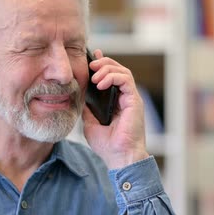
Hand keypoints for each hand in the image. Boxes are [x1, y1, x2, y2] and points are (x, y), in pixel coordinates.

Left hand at [82, 49, 149, 169]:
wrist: (119, 157)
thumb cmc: (107, 145)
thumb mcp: (90, 123)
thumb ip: (88, 108)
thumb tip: (79, 96)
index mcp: (116, 101)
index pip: (111, 76)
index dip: (102, 64)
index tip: (91, 57)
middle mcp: (125, 97)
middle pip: (117, 69)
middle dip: (103, 63)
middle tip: (91, 64)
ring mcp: (131, 98)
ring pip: (122, 71)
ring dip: (107, 69)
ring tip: (95, 75)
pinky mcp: (134, 100)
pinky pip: (126, 79)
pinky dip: (113, 77)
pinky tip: (100, 84)